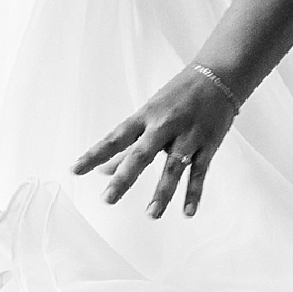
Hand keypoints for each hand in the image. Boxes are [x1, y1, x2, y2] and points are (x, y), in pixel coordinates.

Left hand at [71, 64, 242, 218]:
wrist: (217, 76)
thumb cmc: (177, 97)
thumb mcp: (149, 115)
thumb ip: (128, 146)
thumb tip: (102, 170)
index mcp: (145, 117)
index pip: (114, 138)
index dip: (94, 154)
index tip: (75, 170)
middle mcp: (164, 126)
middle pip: (141, 154)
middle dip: (124, 177)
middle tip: (108, 199)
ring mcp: (188, 136)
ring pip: (174, 166)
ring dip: (162, 192)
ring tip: (152, 215)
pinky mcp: (208, 144)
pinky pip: (200, 172)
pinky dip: (194, 193)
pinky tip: (188, 212)